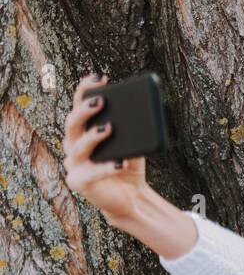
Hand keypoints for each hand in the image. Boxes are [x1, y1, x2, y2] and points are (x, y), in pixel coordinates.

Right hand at [61, 73, 196, 259]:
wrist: (130, 196)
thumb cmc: (128, 165)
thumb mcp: (135, 143)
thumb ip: (134, 129)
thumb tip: (141, 112)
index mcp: (83, 131)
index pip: (79, 105)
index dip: (85, 90)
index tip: (99, 78)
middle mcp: (73, 145)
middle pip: (72, 123)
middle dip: (84, 110)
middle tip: (101, 100)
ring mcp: (74, 164)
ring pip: (77, 147)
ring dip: (93, 136)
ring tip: (109, 127)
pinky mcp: (79, 183)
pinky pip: (90, 174)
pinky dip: (105, 168)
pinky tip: (119, 163)